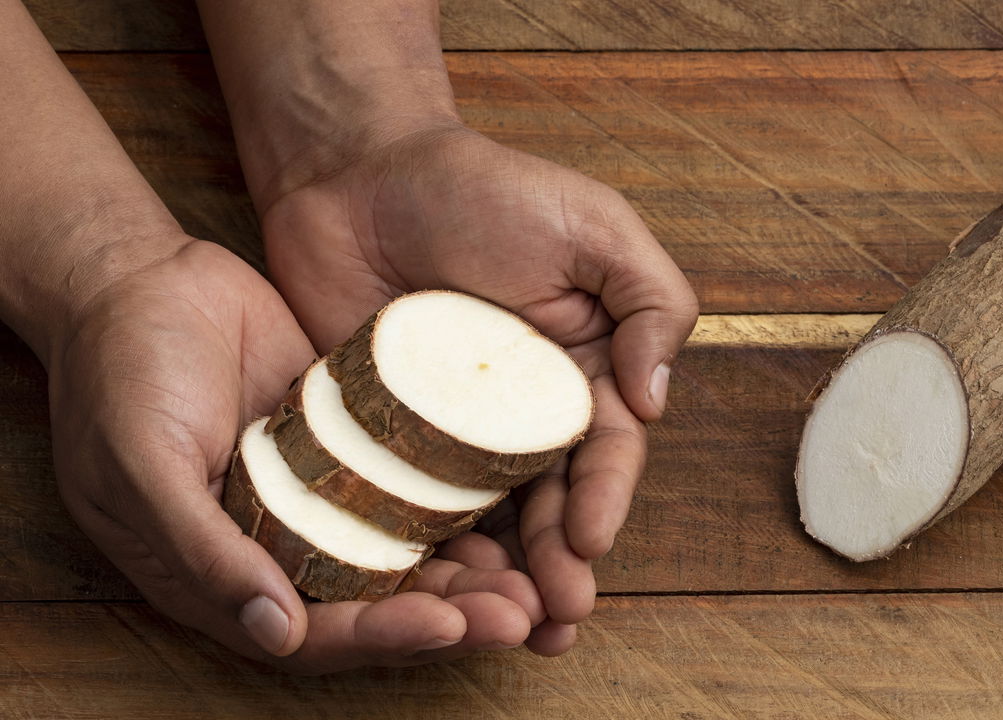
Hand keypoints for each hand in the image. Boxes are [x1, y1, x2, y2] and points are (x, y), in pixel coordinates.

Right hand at [48, 238, 547, 672]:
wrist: (141, 283)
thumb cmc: (118, 377)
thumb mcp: (144, 466)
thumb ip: (206, 553)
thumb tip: (277, 634)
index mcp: (226, 576)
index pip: (319, 630)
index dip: (386, 635)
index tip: (449, 622)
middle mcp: (287, 547)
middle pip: (383, 602)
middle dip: (455, 614)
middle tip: (525, 613)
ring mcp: (327, 495)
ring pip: (413, 549)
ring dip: (474, 569)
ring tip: (540, 577)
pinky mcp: (359, 445)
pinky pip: (418, 481)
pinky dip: (463, 498)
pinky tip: (518, 498)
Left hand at [259, 124, 699, 653]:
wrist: (358, 174)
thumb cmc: (485, 190)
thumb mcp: (594, 228)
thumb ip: (650, 304)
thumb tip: (654, 403)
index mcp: (582, 372)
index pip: (605, 450)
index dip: (603, 498)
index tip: (587, 540)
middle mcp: (523, 414)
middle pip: (550, 502)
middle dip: (559, 563)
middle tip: (555, 617)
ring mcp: (452, 433)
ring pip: (487, 521)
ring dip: (503, 578)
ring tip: (509, 629)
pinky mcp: (386, 440)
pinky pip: (408, 503)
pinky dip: (425, 553)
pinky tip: (433, 594)